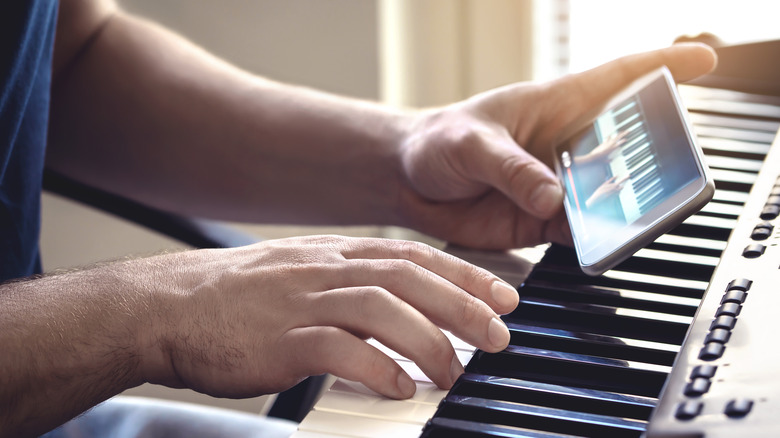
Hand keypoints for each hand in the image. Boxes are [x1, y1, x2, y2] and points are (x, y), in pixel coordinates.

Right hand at [140, 235, 517, 399]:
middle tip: (498, 333)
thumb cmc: (235, 297)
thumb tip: (396, 305)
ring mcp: (302, 302)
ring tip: (455, 372)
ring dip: (428, 340)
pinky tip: (400, 388)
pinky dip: (377, 369)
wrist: (167, 306)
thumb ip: (346, 283)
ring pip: (381, 308)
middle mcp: (324, 270)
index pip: (412, 255)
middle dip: (462, 303)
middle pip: (408, 277)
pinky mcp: (280, 339)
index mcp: (332, 253)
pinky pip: (338, 349)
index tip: (501, 292)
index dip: (463, 273)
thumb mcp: (298, 273)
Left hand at [398, 43, 715, 249]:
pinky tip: (601, 243)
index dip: (661, 67)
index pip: (615, 80)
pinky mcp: (543, 220)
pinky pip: (580, 232)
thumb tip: (552, 197)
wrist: (407, 182)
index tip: (703, 61)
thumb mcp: (471, 146)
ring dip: (626, 207)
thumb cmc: (436, 143)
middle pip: (625, 145)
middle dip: (655, 155)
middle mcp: (564, 145)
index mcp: (552, 106)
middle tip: (674, 167)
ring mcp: (557, 185)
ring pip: (609, 196)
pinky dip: (594, 240)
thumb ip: (510, 169)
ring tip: (639, 215)